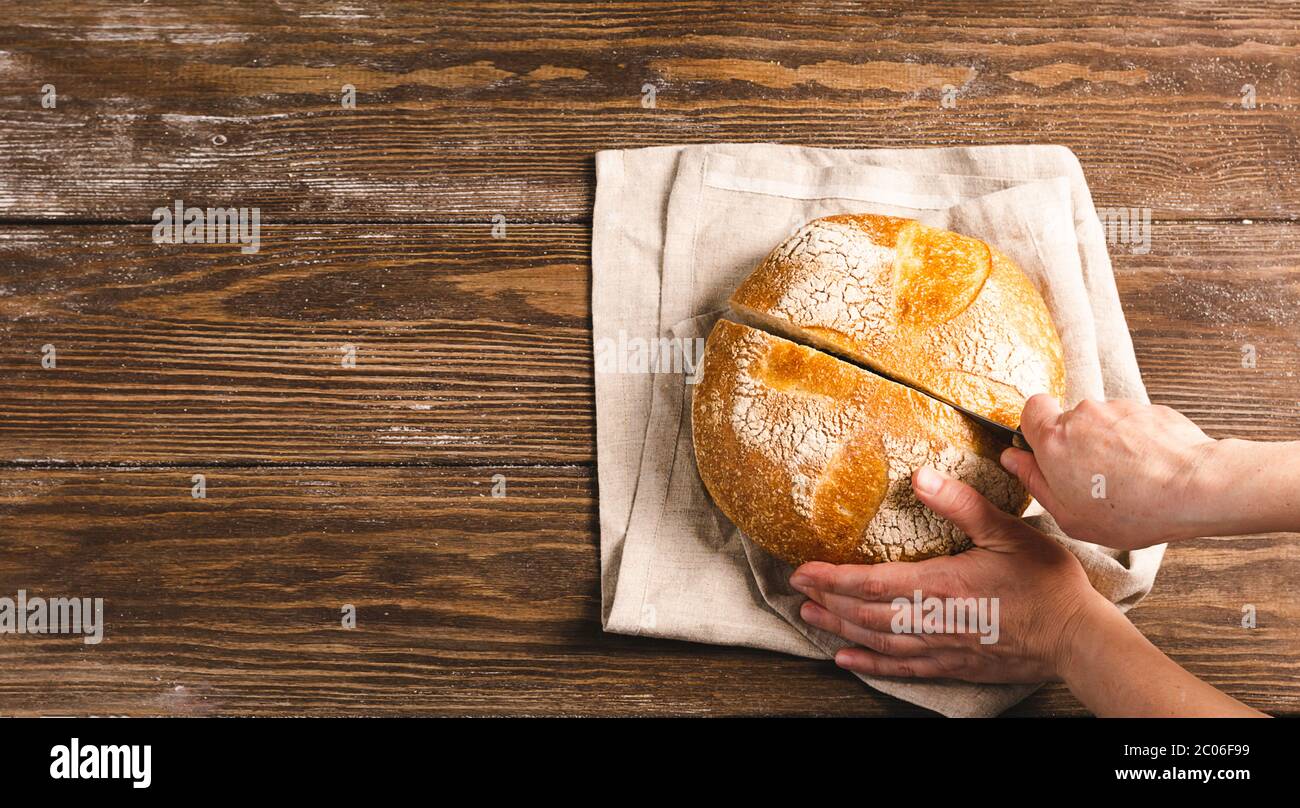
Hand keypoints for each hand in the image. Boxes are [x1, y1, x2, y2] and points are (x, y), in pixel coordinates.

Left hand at [790, 466, 1109, 683]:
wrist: (1077, 639)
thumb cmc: (1047, 583)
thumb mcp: (1007, 531)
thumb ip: (962, 504)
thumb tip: (919, 476)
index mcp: (942, 585)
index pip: (872, 582)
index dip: (832, 577)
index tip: (803, 569)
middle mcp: (934, 620)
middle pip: (866, 614)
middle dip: (828, 601)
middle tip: (797, 590)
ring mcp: (942, 647)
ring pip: (878, 641)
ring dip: (841, 630)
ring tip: (811, 617)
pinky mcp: (954, 665)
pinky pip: (903, 668)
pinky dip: (871, 664)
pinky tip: (849, 660)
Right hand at [1002, 395, 1217, 549]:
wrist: (1193, 488)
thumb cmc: (1131, 510)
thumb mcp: (1069, 514)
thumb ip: (1035, 482)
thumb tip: (1013, 459)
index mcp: (1054, 439)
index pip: (1031, 409)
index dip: (1036, 428)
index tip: (1048, 450)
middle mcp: (1082, 415)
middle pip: (1070, 422)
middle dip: (1079, 445)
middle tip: (1094, 479)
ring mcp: (1118, 409)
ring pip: (1104, 424)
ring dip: (1110, 445)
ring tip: (1131, 479)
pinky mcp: (1150, 409)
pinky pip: (1134, 425)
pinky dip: (1138, 444)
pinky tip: (1151, 470)